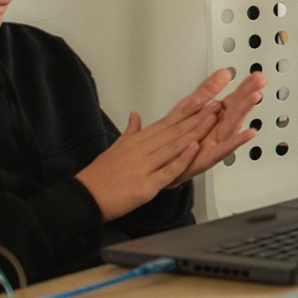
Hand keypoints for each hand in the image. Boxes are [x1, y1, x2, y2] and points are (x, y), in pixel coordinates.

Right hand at [77, 98, 219, 220]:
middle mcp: (141, 150)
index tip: (201, 100)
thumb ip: (130, 132)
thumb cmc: (99, 175)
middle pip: (173, 132)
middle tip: (215, 106)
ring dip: (194, 133)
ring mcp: (144, 167)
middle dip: (196, 118)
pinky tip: (194, 148)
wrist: (83, 198)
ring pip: (173, 147)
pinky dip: (182, 159)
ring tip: (211, 120)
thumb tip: (135, 115)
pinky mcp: (145, 185)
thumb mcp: (115, 148)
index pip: (165, 123)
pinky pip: (167, 170)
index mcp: (135, 141)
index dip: (185, 112)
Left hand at [172, 69, 265, 184]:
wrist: (161, 168)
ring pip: (231, 125)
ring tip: (255, 98)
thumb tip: (224, 72)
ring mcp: (214, 143)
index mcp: (214, 117)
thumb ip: (208, 90)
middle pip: (235, 110)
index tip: (256, 75)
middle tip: (260, 82)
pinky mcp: (207, 158)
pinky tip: (249, 133)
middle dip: (248, 94)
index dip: (244, 86)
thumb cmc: (179, 142)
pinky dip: (237, 141)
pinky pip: (223, 149)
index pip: (232, 99)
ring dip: (244, 111)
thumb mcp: (191, 108)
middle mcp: (217, 129)